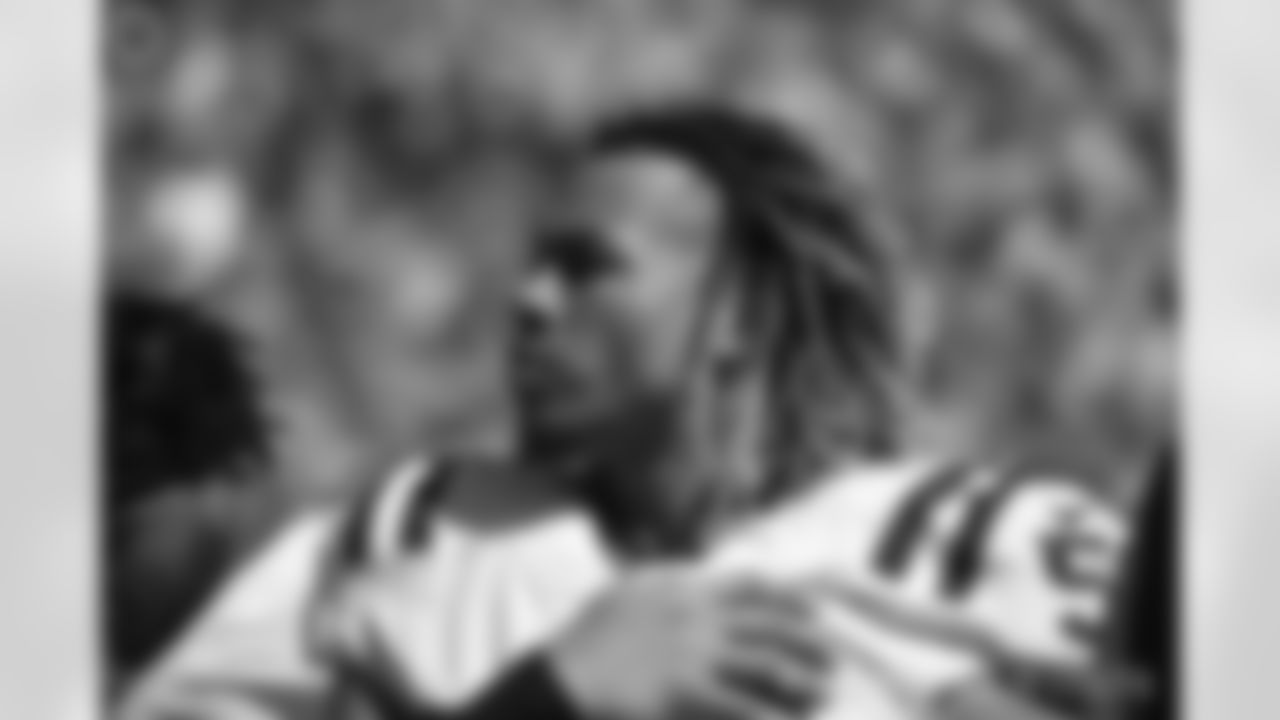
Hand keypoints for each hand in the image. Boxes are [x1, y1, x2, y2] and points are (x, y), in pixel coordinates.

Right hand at [546, 568, 834, 719]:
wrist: (564, 674)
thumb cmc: (592, 635)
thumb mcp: (631, 592)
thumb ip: (668, 583)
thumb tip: (693, 575)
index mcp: (685, 589)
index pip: (750, 585)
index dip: (786, 596)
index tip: (811, 607)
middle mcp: (696, 616)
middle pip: (767, 623)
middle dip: (804, 638)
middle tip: (831, 654)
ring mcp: (692, 653)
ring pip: (762, 662)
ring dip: (798, 676)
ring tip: (821, 688)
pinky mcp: (684, 690)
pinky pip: (737, 702)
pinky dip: (765, 712)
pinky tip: (782, 719)